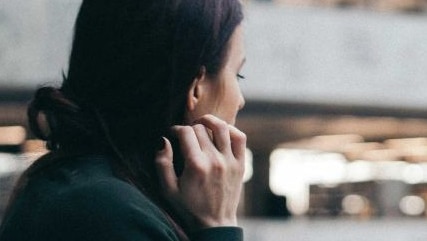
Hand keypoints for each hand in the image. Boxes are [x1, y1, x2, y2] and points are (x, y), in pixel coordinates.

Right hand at [155, 114, 245, 228]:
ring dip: (210, 121)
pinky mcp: (241, 164)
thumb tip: (163, 140)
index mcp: (196, 166)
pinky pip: (240, 138)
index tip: (172, 134)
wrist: (215, 224)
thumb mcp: (168, 189)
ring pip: (222, 127)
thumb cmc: (188, 207)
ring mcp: (230, 161)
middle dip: (190, 128)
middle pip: (201, 128)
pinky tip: (221, 133)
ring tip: (202, 124)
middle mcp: (215, 160)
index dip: (176, 129)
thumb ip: (162, 163)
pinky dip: (231, 130)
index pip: (186, 132)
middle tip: (185, 136)